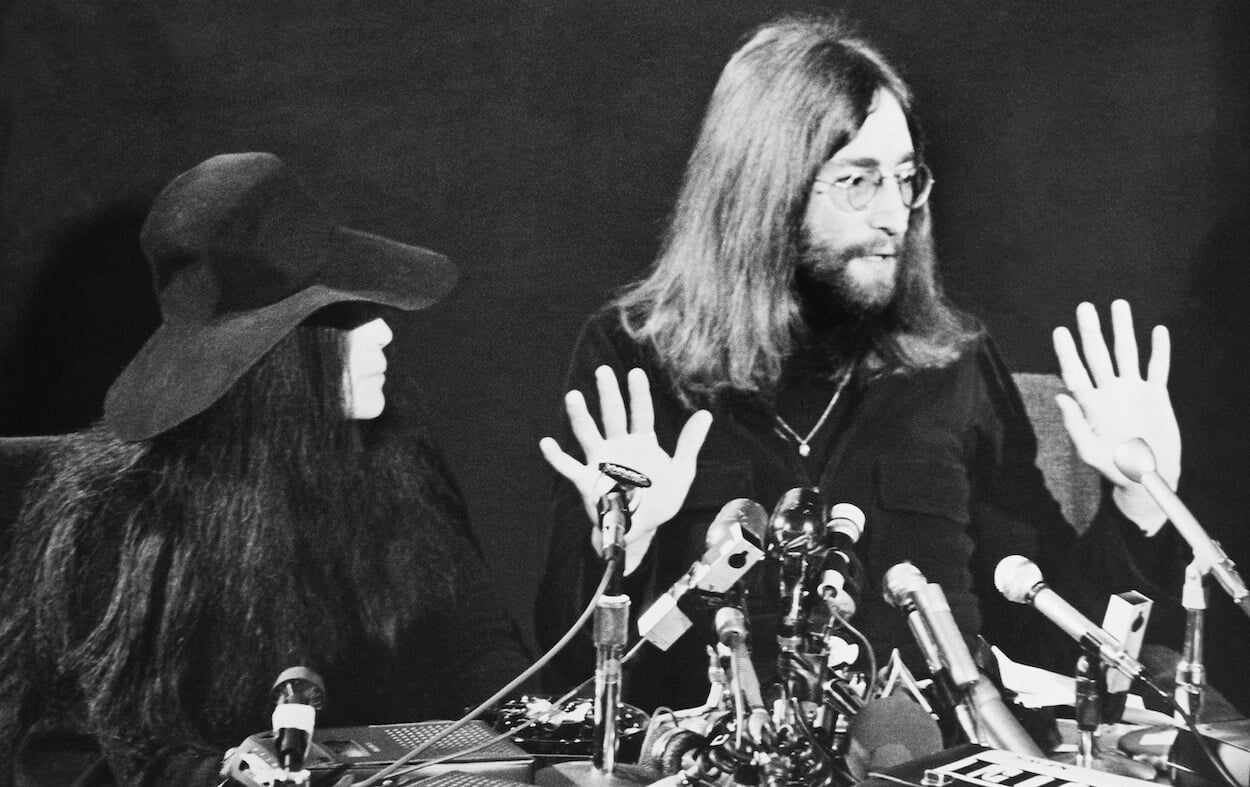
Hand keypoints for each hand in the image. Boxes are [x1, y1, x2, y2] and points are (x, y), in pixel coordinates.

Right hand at [540, 366, 712, 573]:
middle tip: (603, 371)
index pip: (641, 413)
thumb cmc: (660, 500)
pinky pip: (569, 467)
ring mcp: (601, 461)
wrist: (640, 529)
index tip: (635, 373)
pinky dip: (557, 457)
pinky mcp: (587, 480)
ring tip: (572, 396)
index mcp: (641, 443)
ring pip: (588, 434)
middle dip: (608, 394)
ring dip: (580, 416)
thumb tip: (705, 414)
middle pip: (613, 415)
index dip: (639, 394)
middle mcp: (619, 446)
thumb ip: (690, 443)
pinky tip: (546, 443)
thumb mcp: (681, 472)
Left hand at [1052, 300, 1179, 530]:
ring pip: (1127, 353)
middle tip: (1084, 307)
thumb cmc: (1115, 468)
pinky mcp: (1156, 396)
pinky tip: (1158, 331)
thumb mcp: (1090, 452)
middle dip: (1091, 331)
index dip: (1066, 352)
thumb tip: (1059, 396)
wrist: (1147, 476)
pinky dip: (1159, 351)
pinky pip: (1158, 368)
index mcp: (1091, 404)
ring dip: (1123, 330)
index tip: (1059, 331)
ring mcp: (1133, 392)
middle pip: (1098, 355)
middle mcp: (1110, 392)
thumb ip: (1075, 425)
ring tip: (1119, 304)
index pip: (1075, 372)